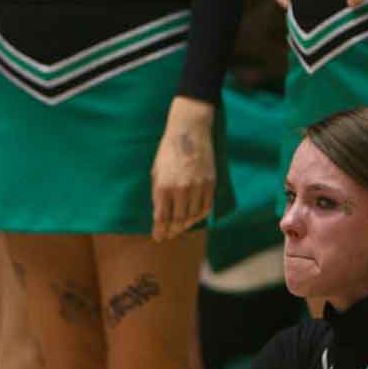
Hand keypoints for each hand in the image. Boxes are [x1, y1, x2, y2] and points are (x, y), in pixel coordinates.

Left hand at [150, 97, 216, 240]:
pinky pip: (206, 207)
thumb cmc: (169, 150)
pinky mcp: (210, 183)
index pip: (162, 218)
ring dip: (186, 225)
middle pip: (178, 220)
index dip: (160, 231)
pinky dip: (199, 216)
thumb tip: (160, 214)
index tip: (158, 237)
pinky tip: (194, 217)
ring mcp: (197, 187)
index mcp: (164, 186)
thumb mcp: (157, 171)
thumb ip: (158, 193)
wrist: (189, 130)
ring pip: (193, 216)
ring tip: (180, 227)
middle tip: (169, 235)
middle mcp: (181, 189)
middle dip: (172, 231)